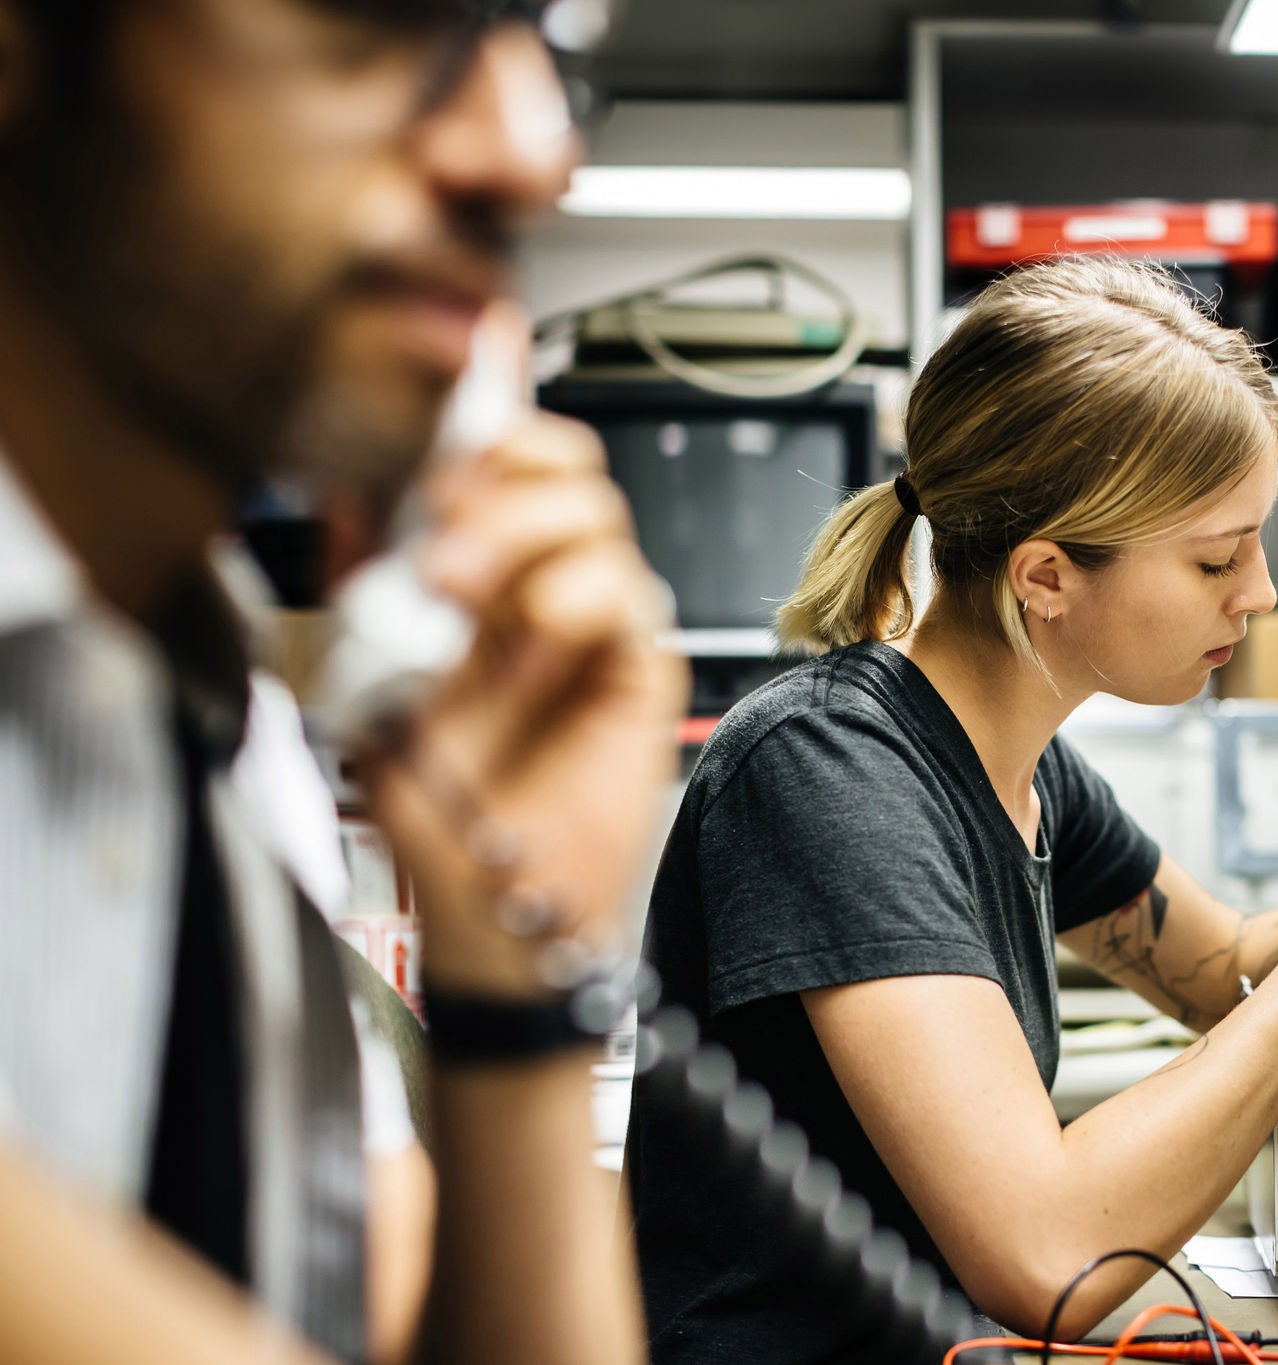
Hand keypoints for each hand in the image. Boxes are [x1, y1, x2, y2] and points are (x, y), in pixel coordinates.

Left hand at [361, 409, 683, 999]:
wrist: (496, 905)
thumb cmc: (441, 814)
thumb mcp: (368, 690)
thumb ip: (366, 598)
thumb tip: (353, 508)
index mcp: (478, 578)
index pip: (498, 460)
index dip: (486, 408)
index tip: (445, 406)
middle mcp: (543, 587)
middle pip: (560, 463)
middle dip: (499, 470)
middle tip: (442, 521)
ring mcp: (596, 622)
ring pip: (595, 511)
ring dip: (523, 531)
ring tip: (464, 594)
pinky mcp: (638, 665)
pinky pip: (628, 589)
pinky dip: (575, 597)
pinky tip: (533, 644)